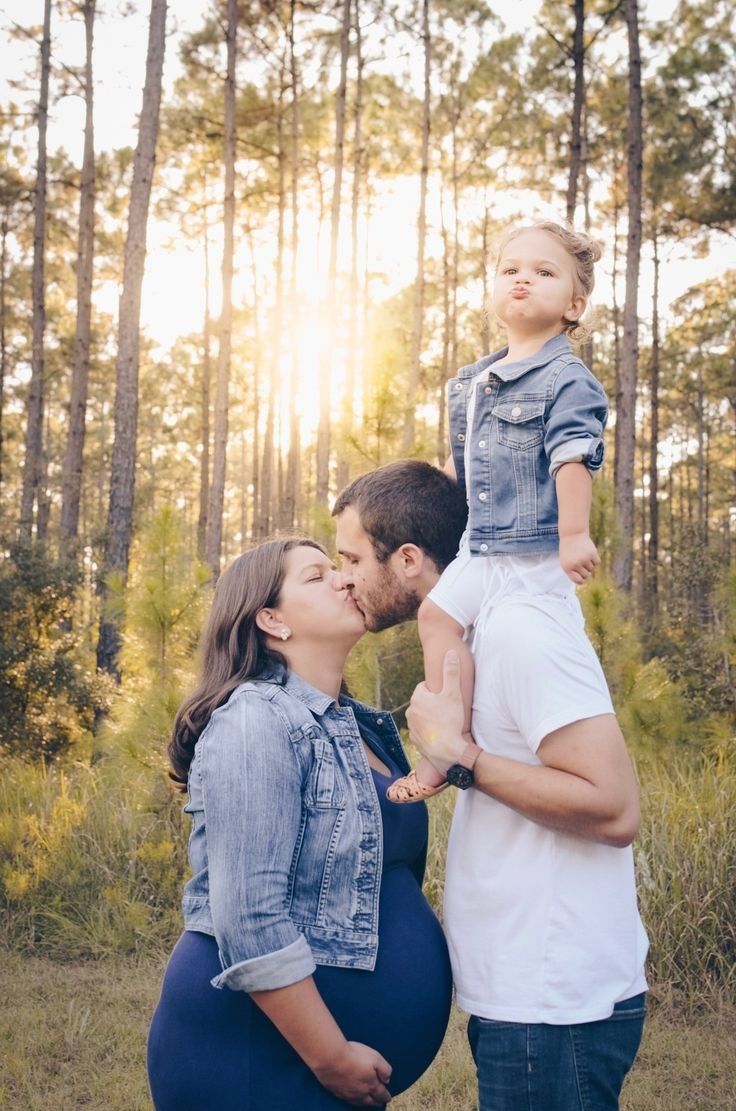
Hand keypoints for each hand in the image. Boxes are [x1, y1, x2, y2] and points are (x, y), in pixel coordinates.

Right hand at [313, 1040, 391, 1105]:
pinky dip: (352, 1100)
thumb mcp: (375, 1058)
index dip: (386, 1096)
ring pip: (359, 1102)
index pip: (381, 1093)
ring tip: (368, 1102)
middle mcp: (360, 1093)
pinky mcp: (336, 1091)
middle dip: (376, 1102)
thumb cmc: (355, 1056)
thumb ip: (384, 1069)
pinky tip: (351, 1097)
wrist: (331, 1058)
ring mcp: (347, 1093)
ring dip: (365, 1103)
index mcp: (371, 1085)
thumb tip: (388, 1079)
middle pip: (370, 1101)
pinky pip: (347, 1099)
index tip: (388, 1098)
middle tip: (380, 1103)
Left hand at [406, 651, 467, 774]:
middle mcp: (411, 711)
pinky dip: (430, 731)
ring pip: (422, 717)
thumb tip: (451, 652)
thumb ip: (451, 672)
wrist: (447, 751)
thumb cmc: (450, 720)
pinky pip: (422, 731)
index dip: (437, 691)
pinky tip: (441, 734)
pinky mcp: (415, 740)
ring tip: (445, 723)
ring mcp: (412, 727)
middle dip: (433, 704)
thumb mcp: (453, 693)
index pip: (425, 687)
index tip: (446, 697)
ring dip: (431, 718)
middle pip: (423, 702)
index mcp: (417, 698)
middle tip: (447, 710)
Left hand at [559, 531, 598, 583]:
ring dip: (589, 564)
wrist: (572, 534)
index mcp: (567, 567)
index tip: (583, 578)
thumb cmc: (568, 550)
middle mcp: (576, 564)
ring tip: (583, 556)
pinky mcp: (592, 553)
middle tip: (581, 562)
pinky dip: (594, 560)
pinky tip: (589, 553)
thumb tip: (583, 582)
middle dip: (585, 571)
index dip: (582, 580)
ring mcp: (585, 559)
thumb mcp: (566, 561)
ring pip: (592, 569)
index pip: (578, 580)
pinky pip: (597, 563)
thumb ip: (573, 572)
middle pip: (586, 575)